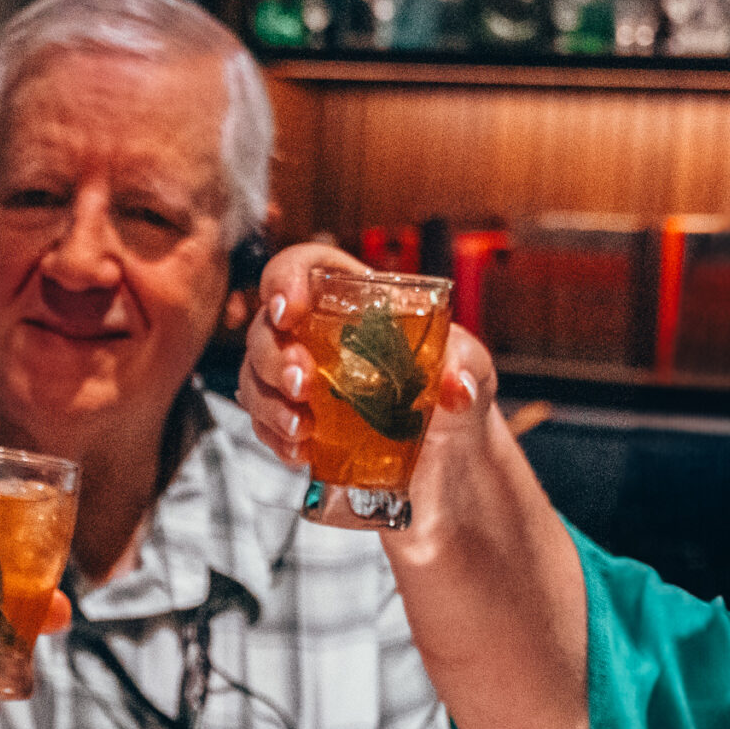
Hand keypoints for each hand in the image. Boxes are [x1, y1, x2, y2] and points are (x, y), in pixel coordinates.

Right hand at [236, 242, 499, 532]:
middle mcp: (320, 335)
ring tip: (302, 429)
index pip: (306, 268)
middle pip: (267, 328)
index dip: (285, 279)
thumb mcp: (474, 370)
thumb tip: (457, 387)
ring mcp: (304, 380)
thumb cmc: (453, 396)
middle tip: (302, 385)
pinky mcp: (298, 423)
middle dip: (273, 356)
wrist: (450, 460)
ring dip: (267, 402)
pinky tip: (300, 451)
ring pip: (255, 377)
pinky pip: (264, 423)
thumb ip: (468, 366)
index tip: (288, 310)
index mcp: (358, 301)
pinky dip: (274, 437)